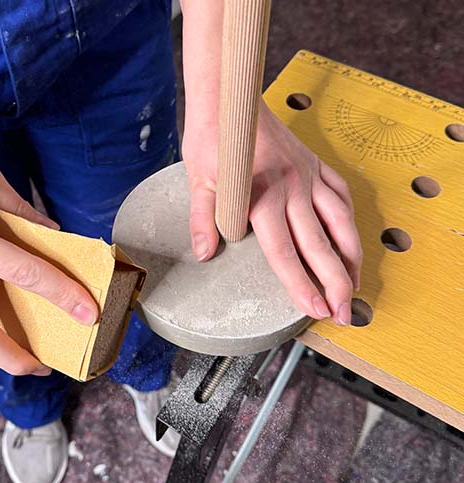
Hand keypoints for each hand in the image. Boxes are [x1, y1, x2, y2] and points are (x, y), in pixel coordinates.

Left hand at [183, 100, 361, 325]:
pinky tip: (351, 240)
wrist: (231, 98)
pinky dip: (350, 220)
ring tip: (353, 287)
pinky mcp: (315, 164)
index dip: (301, 285)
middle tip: (343, 314)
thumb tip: (205, 254)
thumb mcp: (199, 181)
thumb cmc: (213, 138)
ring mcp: (309, 175)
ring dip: (350, 257)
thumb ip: (203, 220)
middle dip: (334, 284)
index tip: (315, 310)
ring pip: (341, 222)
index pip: (286, 253)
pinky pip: (342, 195)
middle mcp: (293, 189)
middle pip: (321, 245)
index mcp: (263, 197)